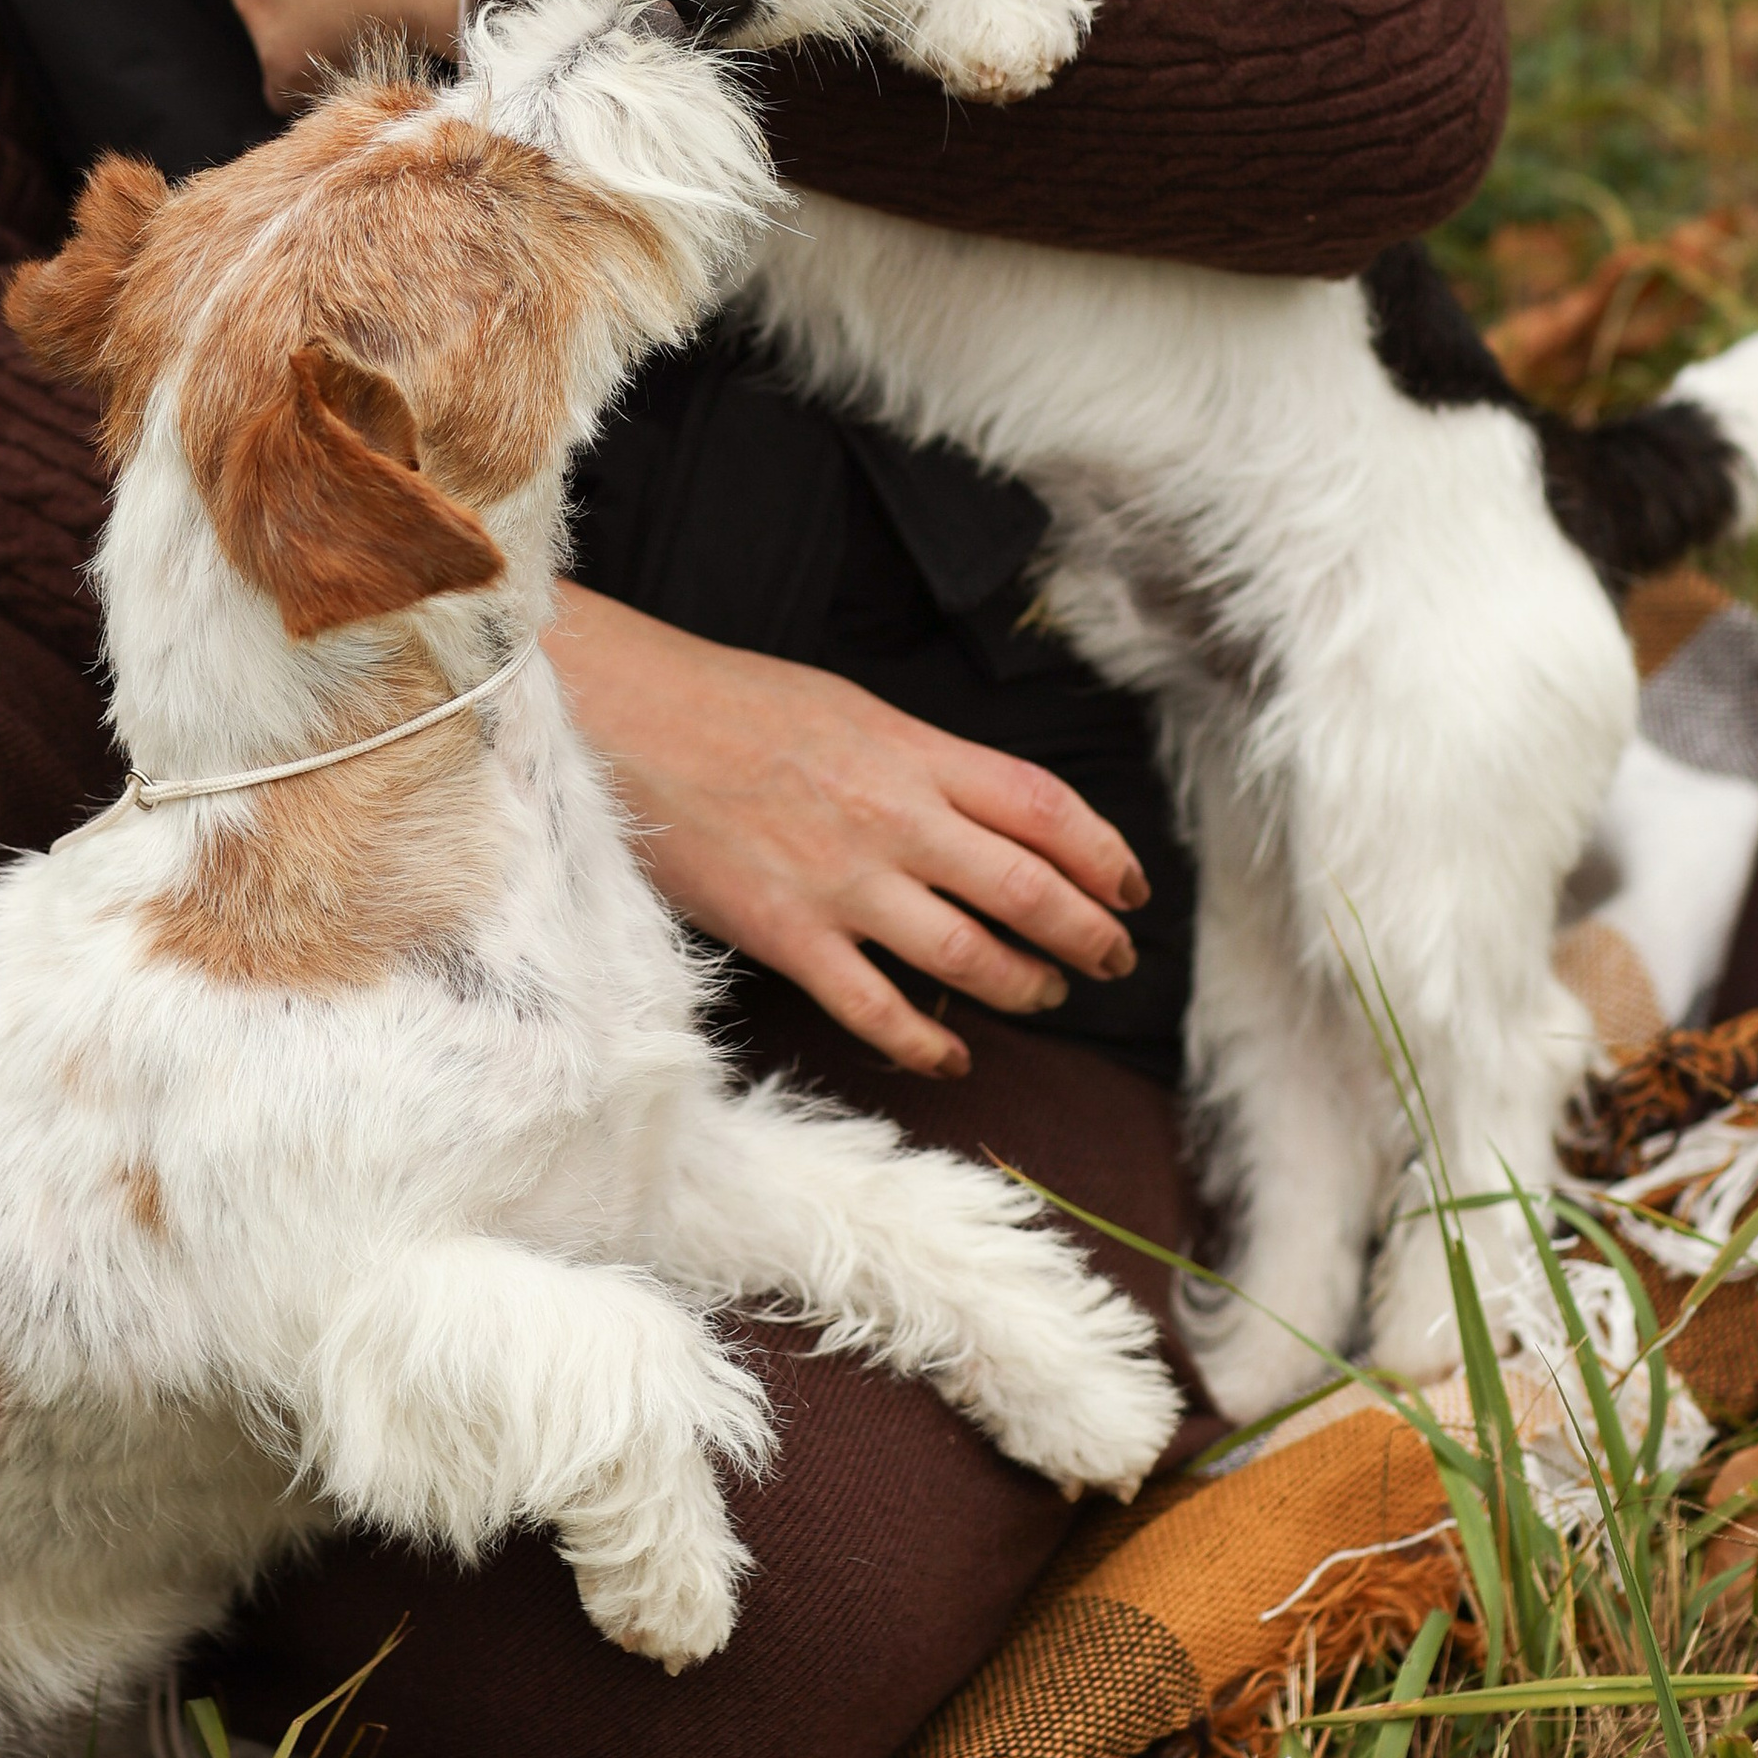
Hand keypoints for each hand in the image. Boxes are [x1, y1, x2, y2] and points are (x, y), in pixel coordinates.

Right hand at [544, 580, 1146, 1078]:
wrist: (627, 716)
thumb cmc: (731, 703)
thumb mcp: (849, 707)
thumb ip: (922, 761)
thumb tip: (987, 813)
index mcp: (914, 751)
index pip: (1045, 808)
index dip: (1104, 855)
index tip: (1130, 887)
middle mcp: (894, 818)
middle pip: (1028, 890)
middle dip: (1087, 935)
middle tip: (1111, 958)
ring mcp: (842, 882)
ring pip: (969, 957)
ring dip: (1023, 986)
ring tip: (1045, 994)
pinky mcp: (787, 934)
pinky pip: (876, 1008)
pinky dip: (925, 1042)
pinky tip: (950, 1054)